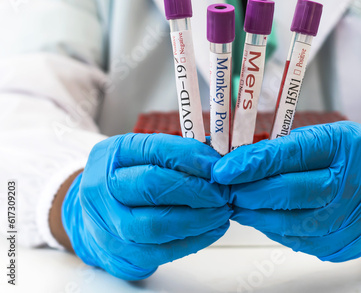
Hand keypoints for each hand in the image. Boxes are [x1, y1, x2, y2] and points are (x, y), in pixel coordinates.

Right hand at [62, 133, 230, 279]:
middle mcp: (101, 188)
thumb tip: (217, 162)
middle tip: (221, 192)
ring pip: (156, 224)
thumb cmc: (128, 178)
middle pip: (152, 186)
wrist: (96, 212)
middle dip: (196, 189)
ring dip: (198, 218)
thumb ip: (176, 154)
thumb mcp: (143, 155)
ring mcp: (107, 224)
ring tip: (221, 211)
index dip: (190, 157)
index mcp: (111, 155)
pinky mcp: (120, 252)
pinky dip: (193, 241)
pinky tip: (212, 229)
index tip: (217, 165)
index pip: (154, 150)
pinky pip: (161, 251)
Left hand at [213, 122, 360, 260]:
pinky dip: (275, 228)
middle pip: (290, 195)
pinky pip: (299, 240)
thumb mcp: (328, 135)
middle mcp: (354, 188)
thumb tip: (241, 162)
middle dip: (249, 193)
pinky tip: (262, 217)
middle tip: (224, 188)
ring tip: (238, 203)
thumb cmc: (355, 155)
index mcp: (348, 150)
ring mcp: (352, 223)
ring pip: (290, 224)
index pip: (293, 156)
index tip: (223, 169)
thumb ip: (289, 147)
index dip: (254, 164)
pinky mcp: (344, 247)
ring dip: (256, 214)